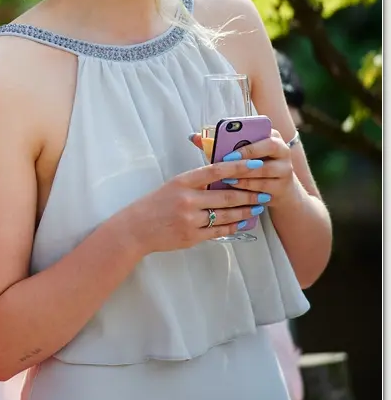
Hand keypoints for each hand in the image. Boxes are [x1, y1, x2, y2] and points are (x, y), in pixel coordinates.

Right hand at [119, 155, 267, 254]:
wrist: (136, 229)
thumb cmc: (155, 205)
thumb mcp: (172, 186)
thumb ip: (196, 183)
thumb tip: (223, 177)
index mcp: (182, 181)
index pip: (215, 170)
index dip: (238, 167)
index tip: (255, 163)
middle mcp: (187, 199)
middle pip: (226, 195)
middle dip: (249, 194)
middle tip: (264, 192)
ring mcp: (190, 219)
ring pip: (226, 214)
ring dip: (245, 211)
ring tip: (258, 207)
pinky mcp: (192, 236)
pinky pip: (219, 231)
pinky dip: (234, 227)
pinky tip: (243, 223)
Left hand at [190, 130, 298, 209]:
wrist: (277, 190)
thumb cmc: (251, 166)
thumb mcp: (238, 153)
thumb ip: (217, 144)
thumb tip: (194, 137)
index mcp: (271, 136)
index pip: (262, 131)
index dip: (245, 140)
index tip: (228, 150)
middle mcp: (282, 150)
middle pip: (269, 147)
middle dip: (246, 156)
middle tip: (226, 163)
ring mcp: (285, 169)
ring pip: (265, 170)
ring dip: (244, 174)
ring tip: (227, 178)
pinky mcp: (283, 187)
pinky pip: (264, 187)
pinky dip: (247, 188)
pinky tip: (235, 189)